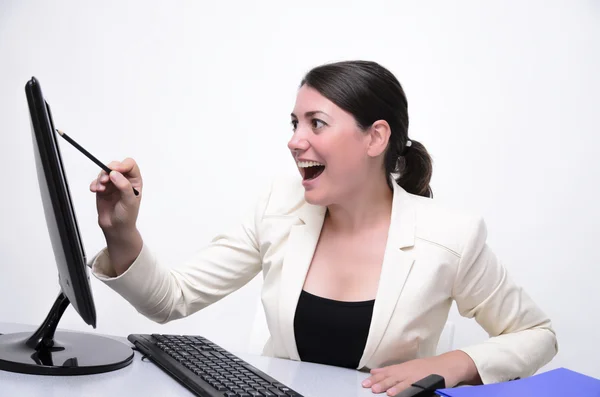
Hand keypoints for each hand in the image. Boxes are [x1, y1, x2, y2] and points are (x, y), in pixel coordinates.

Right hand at [89, 157, 142, 233]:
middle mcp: (124, 180)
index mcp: (134, 181)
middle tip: (105, 180)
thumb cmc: (127, 216)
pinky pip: (96, 181)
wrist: (116, 228)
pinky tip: (95, 190)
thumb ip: (124, 186)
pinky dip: (94, 184)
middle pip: (115, 166)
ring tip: (100, 188)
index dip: (122, 165)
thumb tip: (115, 173)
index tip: (115, 170)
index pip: (130, 165)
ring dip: (101, 178)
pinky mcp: (103, 190)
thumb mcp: (129, 201)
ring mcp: (113, 184)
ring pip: (105, 172)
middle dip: (108, 170)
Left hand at [361, 351, 478, 395]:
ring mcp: (415, 376)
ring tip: (375, 390)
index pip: (388, 371)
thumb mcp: (413, 367)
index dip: (376, 376)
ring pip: (397, 381)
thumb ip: (397, 370)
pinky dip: (400, 390)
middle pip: (390, 376)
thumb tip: (378, 371)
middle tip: (366, 385)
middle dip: (377, 381)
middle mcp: (408, 370)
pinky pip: (409, 387)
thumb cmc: (432, 368)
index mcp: (406, 367)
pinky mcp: (423, 382)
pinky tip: (392, 393)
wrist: (450, 365)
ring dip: (386, 385)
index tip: (365, 380)